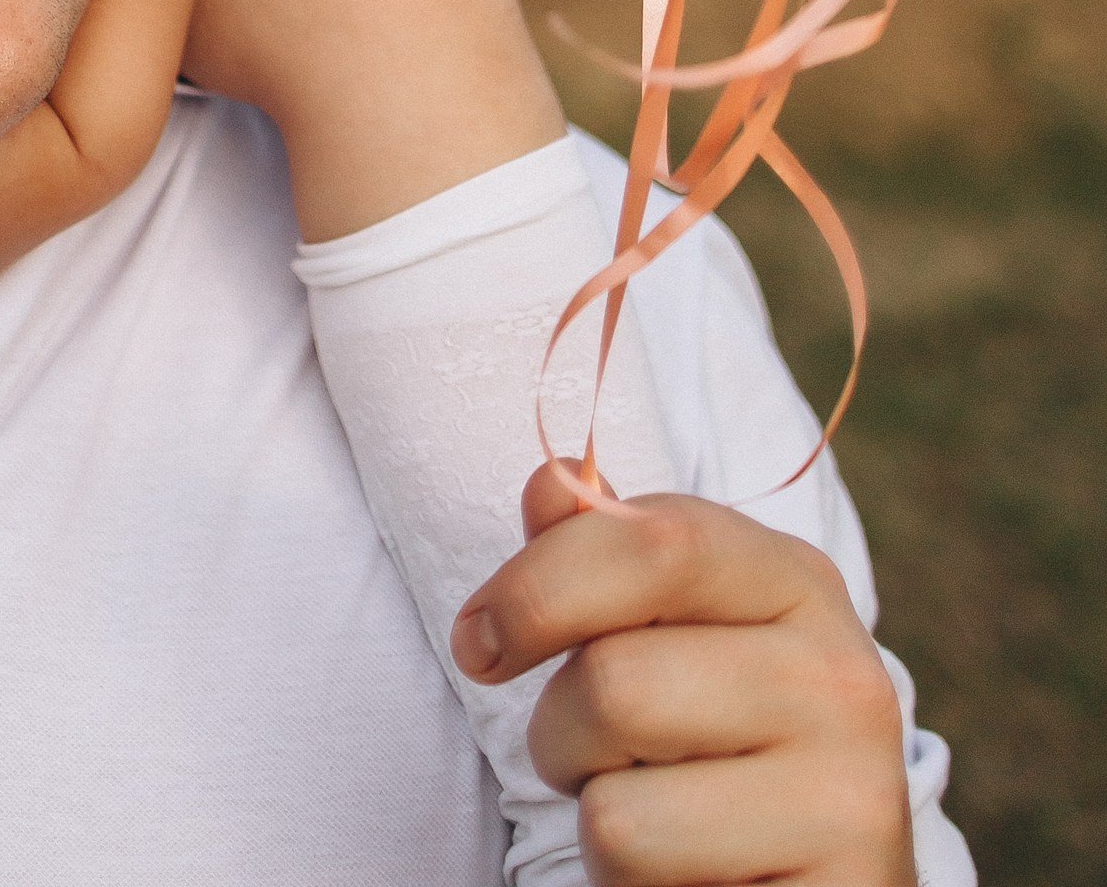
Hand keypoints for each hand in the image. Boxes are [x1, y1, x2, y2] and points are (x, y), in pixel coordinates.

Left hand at [454, 460, 914, 885]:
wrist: (811, 880)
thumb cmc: (712, 745)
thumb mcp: (664, 635)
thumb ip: (603, 557)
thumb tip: (550, 479)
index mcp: (797, 582)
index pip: (654, 538)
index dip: (536, 584)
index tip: (478, 637)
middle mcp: (841, 676)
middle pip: (614, 678)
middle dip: (560, 726)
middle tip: (581, 751)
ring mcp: (848, 795)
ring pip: (614, 797)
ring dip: (594, 811)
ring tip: (651, 814)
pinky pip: (643, 868)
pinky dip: (626, 883)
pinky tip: (687, 871)